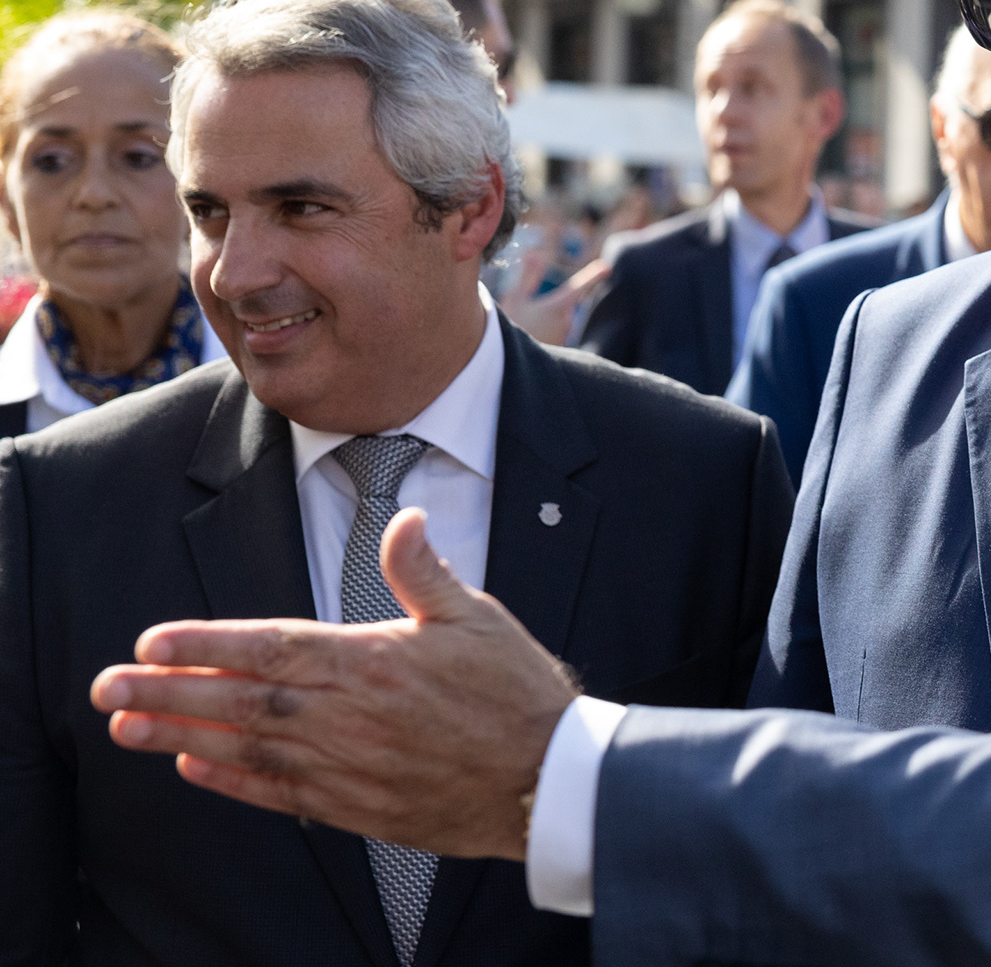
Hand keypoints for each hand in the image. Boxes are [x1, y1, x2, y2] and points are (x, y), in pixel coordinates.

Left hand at [90, 508, 579, 859]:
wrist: (546, 779)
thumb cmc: (515, 695)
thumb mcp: (477, 617)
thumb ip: (425, 571)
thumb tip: (405, 520)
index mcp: (376, 662)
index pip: (274, 647)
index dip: (208, 645)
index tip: (154, 641)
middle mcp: (352, 717)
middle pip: (243, 701)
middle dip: (169, 693)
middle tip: (108, 687)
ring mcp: (350, 766)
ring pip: (249, 749)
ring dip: (182, 737)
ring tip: (128, 726)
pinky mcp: (357, 806)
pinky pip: (280, 793)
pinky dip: (233, 782)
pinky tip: (194, 768)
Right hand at [498, 258, 609, 345]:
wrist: (508, 363)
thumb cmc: (510, 329)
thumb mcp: (515, 299)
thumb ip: (528, 276)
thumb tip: (535, 253)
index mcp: (559, 306)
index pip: (578, 286)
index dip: (592, 275)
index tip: (606, 267)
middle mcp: (567, 322)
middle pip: (562, 304)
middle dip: (546, 307)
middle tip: (524, 318)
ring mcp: (565, 337)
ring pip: (557, 319)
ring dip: (542, 321)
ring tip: (523, 330)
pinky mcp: (561, 350)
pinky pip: (553, 334)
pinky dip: (542, 333)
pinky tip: (529, 340)